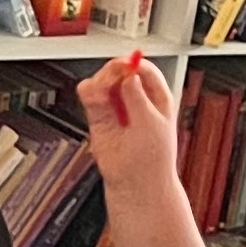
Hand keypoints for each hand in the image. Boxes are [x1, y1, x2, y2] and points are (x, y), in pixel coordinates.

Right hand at [75, 51, 176, 192]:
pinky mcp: (99, 118)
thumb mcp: (151, 124)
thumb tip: (130, 76)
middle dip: (113, 72)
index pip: (145, 70)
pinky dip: (88, 93)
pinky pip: (90, 97)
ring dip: (99, 81)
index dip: (134, 64)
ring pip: (103, 82)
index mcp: (157, 98)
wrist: (136, 182)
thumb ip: (138, 98)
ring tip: (101, 92)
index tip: (125, 64)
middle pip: (121, 72)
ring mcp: (116, 108)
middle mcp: (136, 100)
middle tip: (111, 78)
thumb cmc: (153, 158)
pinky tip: (92, 98)